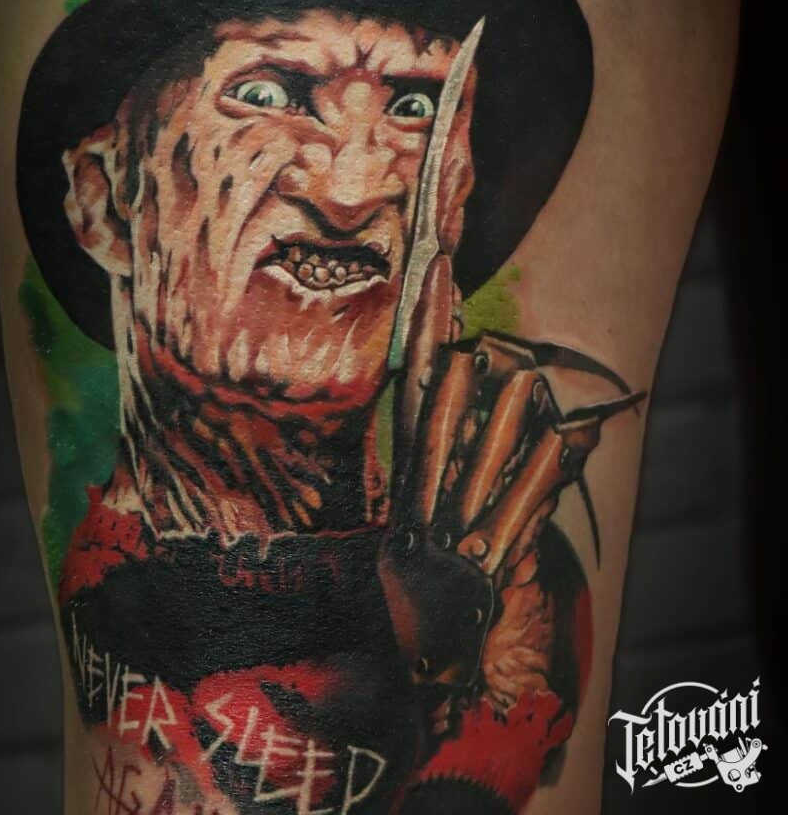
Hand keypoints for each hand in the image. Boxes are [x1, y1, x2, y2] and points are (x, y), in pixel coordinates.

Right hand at [379, 329, 643, 707]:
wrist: (420, 676)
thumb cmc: (418, 604)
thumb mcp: (412, 536)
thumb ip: (429, 483)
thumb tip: (445, 428)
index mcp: (401, 495)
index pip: (408, 410)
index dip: (420, 354)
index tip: (432, 292)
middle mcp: (419, 513)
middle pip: (433, 432)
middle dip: (449, 375)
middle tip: (467, 324)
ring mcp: (450, 542)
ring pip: (475, 470)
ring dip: (498, 422)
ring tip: (523, 374)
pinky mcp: (487, 571)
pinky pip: (520, 517)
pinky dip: (544, 479)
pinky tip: (567, 443)